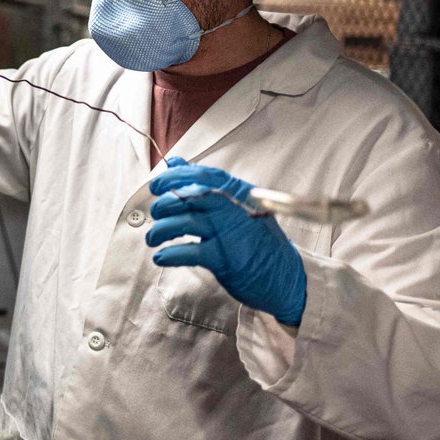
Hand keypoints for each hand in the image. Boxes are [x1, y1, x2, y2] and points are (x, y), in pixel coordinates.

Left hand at [146, 156, 307, 325]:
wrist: (286, 277)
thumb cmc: (257, 240)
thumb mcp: (238, 206)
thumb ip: (206, 185)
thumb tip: (175, 162)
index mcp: (240, 194)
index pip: (203, 176)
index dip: (175, 177)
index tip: (156, 185)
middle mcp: (235, 210)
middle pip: (193, 196)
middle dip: (166, 202)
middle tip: (156, 212)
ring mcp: (231, 234)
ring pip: (187, 222)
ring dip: (162, 229)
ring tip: (153, 238)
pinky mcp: (226, 259)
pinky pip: (190, 252)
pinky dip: (170, 255)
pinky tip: (161, 257)